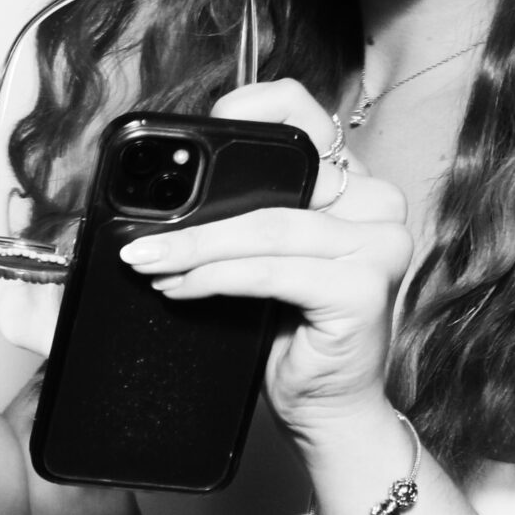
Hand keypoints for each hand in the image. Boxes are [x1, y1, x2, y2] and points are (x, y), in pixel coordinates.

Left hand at [118, 80, 413, 440]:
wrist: (326, 404)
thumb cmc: (286, 329)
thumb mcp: (256, 258)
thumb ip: (234, 215)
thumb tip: (152, 198)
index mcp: (351, 182)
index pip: (302, 113)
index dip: (244, 110)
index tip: (180, 139)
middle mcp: (376, 204)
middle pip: (275, 180)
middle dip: (192, 213)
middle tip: (134, 238)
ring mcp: (380, 246)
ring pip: (266, 228)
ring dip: (192, 247)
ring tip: (144, 263)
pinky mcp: (364, 289)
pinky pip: (272, 272)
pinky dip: (215, 278)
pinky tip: (179, 289)